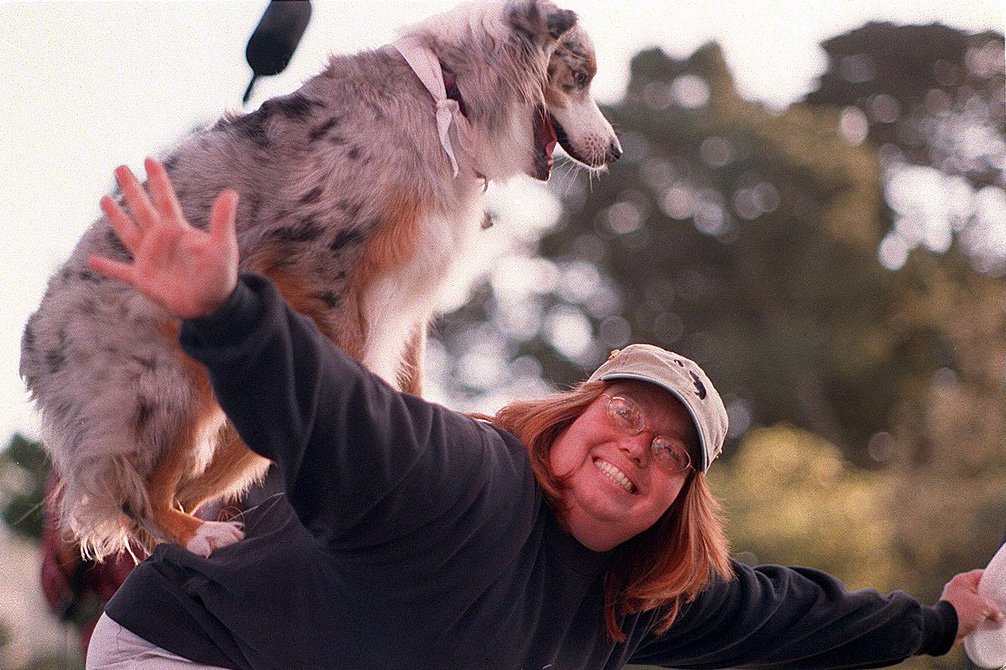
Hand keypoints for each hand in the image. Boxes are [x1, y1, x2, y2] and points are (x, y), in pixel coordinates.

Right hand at [88, 157, 239, 319]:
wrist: (213, 305)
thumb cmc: (221, 275)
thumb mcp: (222, 246)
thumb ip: (222, 220)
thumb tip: (231, 193)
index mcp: (177, 230)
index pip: (165, 199)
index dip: (157, 180)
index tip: (149, 159)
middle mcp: (161, 240)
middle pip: (142, 208)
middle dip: (131, 188)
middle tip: (120, 167)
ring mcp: (150, 258)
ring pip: (128, 232)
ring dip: (116, 217)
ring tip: (104, 199)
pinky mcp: (143, 279)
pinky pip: (120, 272)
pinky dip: (107, 267)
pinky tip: (91, 260)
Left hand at [941, 569, 1002, 642]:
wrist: (944, 628)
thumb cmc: (961, 612)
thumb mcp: (983, 606)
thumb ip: (994, 607)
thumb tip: (998, 614)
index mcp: (962, 580)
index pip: (980, 575)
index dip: (992, 579)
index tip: (1001, 586)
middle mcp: (958, 588)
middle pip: (979, 590)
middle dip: (990, 597)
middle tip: (1001, 603)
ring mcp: (956, 601)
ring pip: (976, 602)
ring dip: (985, 609)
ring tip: (998, 614)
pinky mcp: (956, 612)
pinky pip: (971, 612)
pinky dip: (979, 616)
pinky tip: (989, 622)